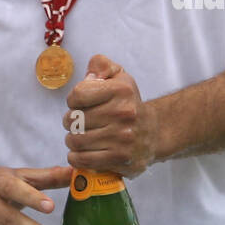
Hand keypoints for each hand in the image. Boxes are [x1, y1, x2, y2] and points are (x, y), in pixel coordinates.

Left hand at [63, 54, 159, 175]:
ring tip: (82, 137)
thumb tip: (91, 73)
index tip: (80, 104)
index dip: (73, 101)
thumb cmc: (127, 104)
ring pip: (75, 141)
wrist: (153, 132)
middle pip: (73, 120)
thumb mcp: (118, 77)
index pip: (77, 95)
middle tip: (79, 123)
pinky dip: (77, 157)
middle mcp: (124, 113)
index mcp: (121, 90)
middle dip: (71, 122)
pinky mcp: (120, 158)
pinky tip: (83, 152)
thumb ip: (101, 65)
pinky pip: (83, 159)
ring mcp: (123, 137)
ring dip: (73, 140)